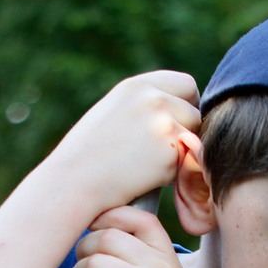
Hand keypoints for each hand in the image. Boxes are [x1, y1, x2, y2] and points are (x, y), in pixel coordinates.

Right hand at [52, 71, 200, 217]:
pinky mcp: (169, 152)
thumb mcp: (112, 115)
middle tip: (169, 150)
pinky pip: (186, 162)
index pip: (185, 84)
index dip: (187, 104)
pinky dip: (172, 173)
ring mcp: (163, 124)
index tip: (179, 123)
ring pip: (194, 137)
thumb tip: (174, 109)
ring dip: (181, 151)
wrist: (73, 182)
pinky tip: (145, 178)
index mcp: (136, 86)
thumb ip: (142, 107)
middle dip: (187, 129)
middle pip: (194, 110)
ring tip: (149, 165)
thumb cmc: (86, 157)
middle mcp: (152, 98)